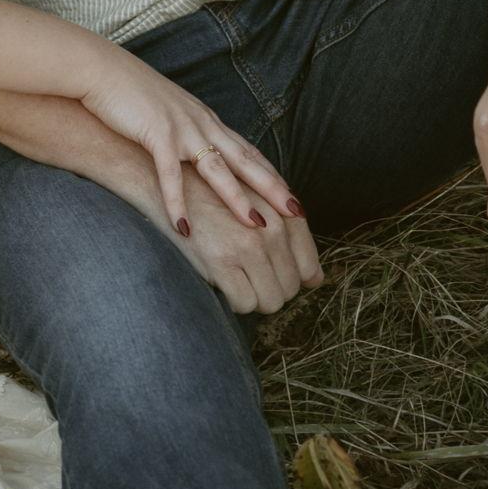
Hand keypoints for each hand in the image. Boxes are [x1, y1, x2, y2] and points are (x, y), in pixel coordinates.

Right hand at [77, 45, 291, 238]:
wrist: (101, 70)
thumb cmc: (129, 94)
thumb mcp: (168, 113)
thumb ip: (185, 133)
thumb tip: (194, 158)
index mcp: (206, 120)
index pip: (248, 152)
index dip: (272, 176)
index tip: (292, 199)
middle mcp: (202, 124)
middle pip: (246, 160)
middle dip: (273, 188)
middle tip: (298, 214)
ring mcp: (181, 128)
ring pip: (218, 168)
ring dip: (239, 198)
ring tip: (258, 225)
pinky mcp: (155, 134)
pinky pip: (170, 174)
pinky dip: (177, 202)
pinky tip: (184, 227)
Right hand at [165, 167, 323, 313]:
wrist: (171, 185)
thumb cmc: (215, 197)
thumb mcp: (260, 204)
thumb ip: (291, 236)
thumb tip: (316, 281)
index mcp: (284, 214)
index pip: (309, 268)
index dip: (292, 279)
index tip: (272, 276)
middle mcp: (272, 229)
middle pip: (290, 289)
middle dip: (271, 290)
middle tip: (246, 277)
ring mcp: (248, 245)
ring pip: (271, 301)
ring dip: (255, 299)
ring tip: (235, 280)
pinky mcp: (221, 261)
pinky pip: (244, 304)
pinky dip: (235, 302)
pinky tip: (221, 283)